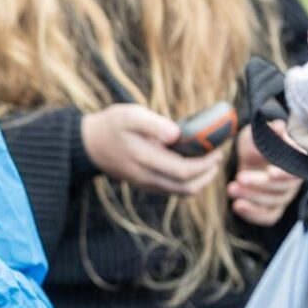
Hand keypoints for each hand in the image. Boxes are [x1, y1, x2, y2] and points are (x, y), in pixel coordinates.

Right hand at [81, 103, 224, 194]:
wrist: (90, 144)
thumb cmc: (112, 125)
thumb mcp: (129, 115)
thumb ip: (154, 124)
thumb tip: (177, 134)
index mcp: (144, 159)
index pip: (183, 171)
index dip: (205, 164)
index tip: (217, 150)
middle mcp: (146, 177)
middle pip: (186, 187)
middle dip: (208, 174)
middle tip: (218, 156)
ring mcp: (145, 184)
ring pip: (181, 192)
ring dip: (200, 180)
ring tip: (209, 161)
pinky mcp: (145, 184)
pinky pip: (172, 190)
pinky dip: (188, 181)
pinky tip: (193, 164)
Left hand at [227, 121, 302, 225]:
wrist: (249, 157)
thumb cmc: (257, 142)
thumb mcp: (258, 133)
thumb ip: (268, 132)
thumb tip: (278, 126)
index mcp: (294, 161)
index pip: (295, 171)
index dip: (284, 173)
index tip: (270, 172)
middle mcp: (292, 181)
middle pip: (282, 189)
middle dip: (259, 184)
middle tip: (239, 178)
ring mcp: (283, 196)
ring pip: (273, 204)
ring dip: (251, 198)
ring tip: (231, 189)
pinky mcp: (272, 209)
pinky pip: (267, 217)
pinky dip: (253, 214)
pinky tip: (237, 206)